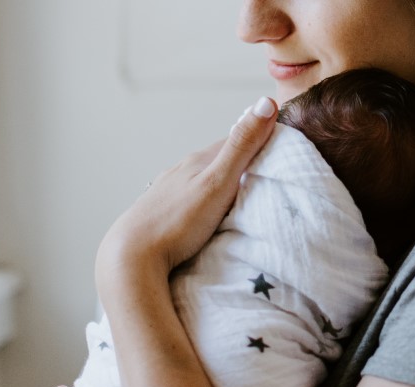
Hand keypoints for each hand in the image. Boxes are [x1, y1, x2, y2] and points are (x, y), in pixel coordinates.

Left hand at [95, 97, 277, 293]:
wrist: (131, 257)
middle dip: (241, 164)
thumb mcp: (218, 182)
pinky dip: (205, 201)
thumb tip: (266, 101)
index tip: (282, 149)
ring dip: (222, 184)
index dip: (259, 141)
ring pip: (202, 180)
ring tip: (241, 198)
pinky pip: (190, 200)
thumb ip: (242, 146)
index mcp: (197, 161)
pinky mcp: (161, 213)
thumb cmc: (178, 222)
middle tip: (267, 176)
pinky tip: (207, 215)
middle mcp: (181, 171)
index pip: (235, 141)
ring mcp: (168, 192)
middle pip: (218, 161)